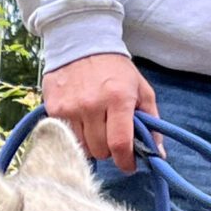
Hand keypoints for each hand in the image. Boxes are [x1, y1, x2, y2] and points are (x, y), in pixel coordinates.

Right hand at [43, 53, 159, 170]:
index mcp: (118, 99)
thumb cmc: (115, 70)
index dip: (126, 161)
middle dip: (109, 149)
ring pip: (82, 147)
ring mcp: (69, 108)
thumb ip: (151, 122)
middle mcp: (92, 105)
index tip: (129, 165)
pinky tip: (80, 120)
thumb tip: (157, 155)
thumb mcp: (141, 90)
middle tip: (111, 136)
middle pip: (100, 150)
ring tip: (95, 127)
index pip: (120, 144)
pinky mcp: (53, 109)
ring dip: (91, 143)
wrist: (81, 44)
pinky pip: (66, 136)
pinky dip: (75, 134)